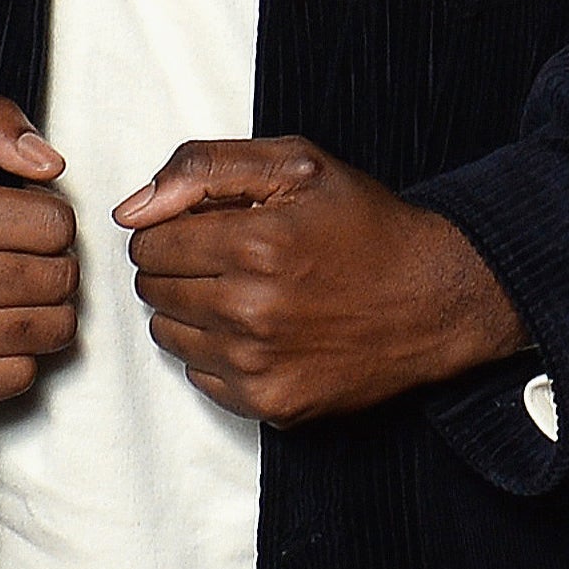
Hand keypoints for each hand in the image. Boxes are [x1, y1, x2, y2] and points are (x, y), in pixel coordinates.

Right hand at [0, 95, 74, 412]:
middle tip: (26, 264)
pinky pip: (18, 377)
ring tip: (17, 299)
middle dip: (56, 268)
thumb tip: (50, 162)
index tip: (26, 226)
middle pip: (57, 278)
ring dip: (48, 314)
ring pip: (48, 329)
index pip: (55, 223)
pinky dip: (19, 358)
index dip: (52, 222)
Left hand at [115, 138, 524, 425]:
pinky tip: (263, 330)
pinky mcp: (267, 402)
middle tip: (232, 257)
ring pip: (167, 334)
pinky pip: (199, 375)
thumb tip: (132, 209)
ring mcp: (257, 363)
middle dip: (182, 266)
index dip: (175, 227)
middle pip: (152, 289)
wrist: (436, 297)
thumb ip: (207, 166)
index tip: (210, 226)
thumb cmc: (367, 226)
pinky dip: (219, 351)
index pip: (148, 241)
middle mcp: (250, 310)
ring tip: (247, 292)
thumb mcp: (301, 166)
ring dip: (194, 310)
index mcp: (255, 243)